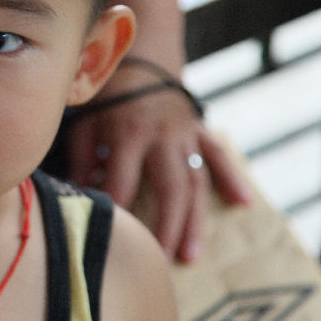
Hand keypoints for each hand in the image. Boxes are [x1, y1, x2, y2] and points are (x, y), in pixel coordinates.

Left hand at [65, 63, 251, 262]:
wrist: (139, 58)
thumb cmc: (105, 96)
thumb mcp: (84, 121)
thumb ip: (80, 158)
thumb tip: (77, 197)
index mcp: (127, 133)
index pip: (122, 181)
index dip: (117, 212)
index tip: (114, 241)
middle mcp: (161, 135)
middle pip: (168, 188)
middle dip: (164, 228)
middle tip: (159, 262)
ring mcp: (186, 133)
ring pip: (195, 181)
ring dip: (194, 219)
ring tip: (190, 256)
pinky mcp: (201, 130)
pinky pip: (220, 155)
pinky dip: (232, 178)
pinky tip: (243, 204)